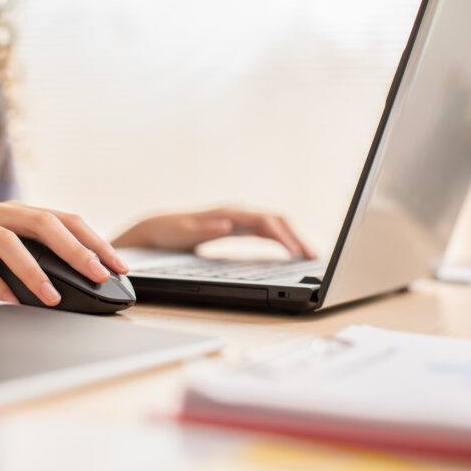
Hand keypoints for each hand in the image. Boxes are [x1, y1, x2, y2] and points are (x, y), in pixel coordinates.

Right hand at [0, 200, 128, 305]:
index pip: (68, 220)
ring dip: (34, 272)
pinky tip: (7, 301)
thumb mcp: (5, 256)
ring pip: (9, 241)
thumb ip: (36, 260)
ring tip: (52, 298)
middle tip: (97, 275)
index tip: (119, 266)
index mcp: (20, 213)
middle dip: (76, 250)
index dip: (96, 241)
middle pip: (45, 223)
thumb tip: (81, 284)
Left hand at [112, 207, 314, 258]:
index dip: (283, 237)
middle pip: (276, 221)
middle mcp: (237, 213)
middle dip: (296, 238)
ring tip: (310, 256)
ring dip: (293, 239)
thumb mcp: (184, 232)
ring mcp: (238, 219)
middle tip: (314, 257)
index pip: (265, 222)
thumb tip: (227, 225)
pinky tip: (290, 253)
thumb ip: (204, 229)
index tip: (296, 253)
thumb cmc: (170, 231)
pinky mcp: (237, 227)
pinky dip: (282, 240)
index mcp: (228, 213)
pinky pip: (266, 232)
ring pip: (274, 225)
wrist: (156, 228)